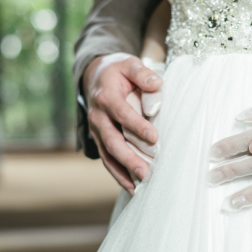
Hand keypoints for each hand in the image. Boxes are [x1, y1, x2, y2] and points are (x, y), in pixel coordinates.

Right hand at [85, 53, 162, 193]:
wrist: (95, 76)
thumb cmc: (117, 71)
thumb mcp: (129, 64)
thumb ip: (142, 73)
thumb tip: (157, 84)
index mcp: (106, 97)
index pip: (122, 114)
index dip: (137, 126)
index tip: (154, 138)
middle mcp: (98, 116)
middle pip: (112, 141)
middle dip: (128, 158)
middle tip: (145, 172)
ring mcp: (96, 130)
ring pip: (108, 154)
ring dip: (123, 171)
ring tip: (139, 186)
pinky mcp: (99, 139)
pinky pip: (107, 159)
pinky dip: (118, 174)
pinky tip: (132, 187)